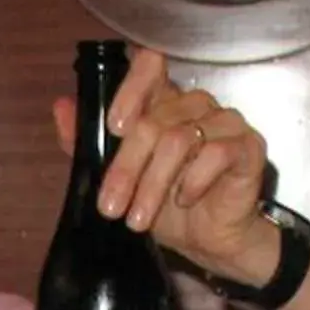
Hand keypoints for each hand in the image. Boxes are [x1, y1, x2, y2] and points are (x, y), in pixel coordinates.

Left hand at [50, 44, 283, 290]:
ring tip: (139, 219)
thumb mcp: (121, 179)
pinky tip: (184, 200)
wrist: (210, 242)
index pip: (150, 66)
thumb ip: (90, 143)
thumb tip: (61, 108)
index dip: (130, 89)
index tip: (114, 128)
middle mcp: (195, 105)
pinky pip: (217, 153)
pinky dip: (193, 181)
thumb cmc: (170, 207)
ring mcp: (225, 122)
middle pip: (155, 120)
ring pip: (181, 139)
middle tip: (111, 206)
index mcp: (165, 103)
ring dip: (153, 184)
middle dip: (127, 168)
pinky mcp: (248, 147)